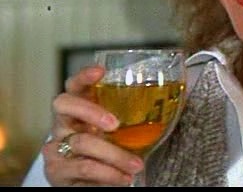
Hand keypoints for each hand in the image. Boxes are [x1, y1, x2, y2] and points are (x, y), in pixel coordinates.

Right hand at [42, 65, 144, 185]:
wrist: (92, 184)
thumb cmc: (110, 150)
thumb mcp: (121, 132)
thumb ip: (136, 116)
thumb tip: (177, 99)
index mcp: (80, 108)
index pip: (75, 85)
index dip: (84, 76)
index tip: (100, 71)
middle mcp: (63, 122)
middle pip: (64, 104)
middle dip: (91, 111)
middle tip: (115, 124)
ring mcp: (56, 146)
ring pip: (81, 142)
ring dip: (114, 154)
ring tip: (137, 165)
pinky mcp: (56, 170)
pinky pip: (83, 167)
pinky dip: (108, 173)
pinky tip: (123, 177)